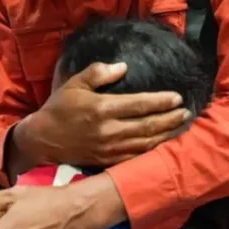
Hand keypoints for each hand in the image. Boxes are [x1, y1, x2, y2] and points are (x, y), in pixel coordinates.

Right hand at [18, 62, 189, 166]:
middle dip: (170, 118)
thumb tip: (123, 67)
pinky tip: (163, 143)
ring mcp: (109, 148)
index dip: (161, 101)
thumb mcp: (75, 84)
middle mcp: (109, 130)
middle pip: (148, 125)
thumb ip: (98, 73)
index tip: (177, 97)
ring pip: (145, 142)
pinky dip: (152, 150)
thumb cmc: (59, 108)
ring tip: (181, 125)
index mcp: (102, 109)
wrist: (43, 140)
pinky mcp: (108, 161)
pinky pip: (135, 156)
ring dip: (166, 134)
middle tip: (186, 111)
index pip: (139, 104)